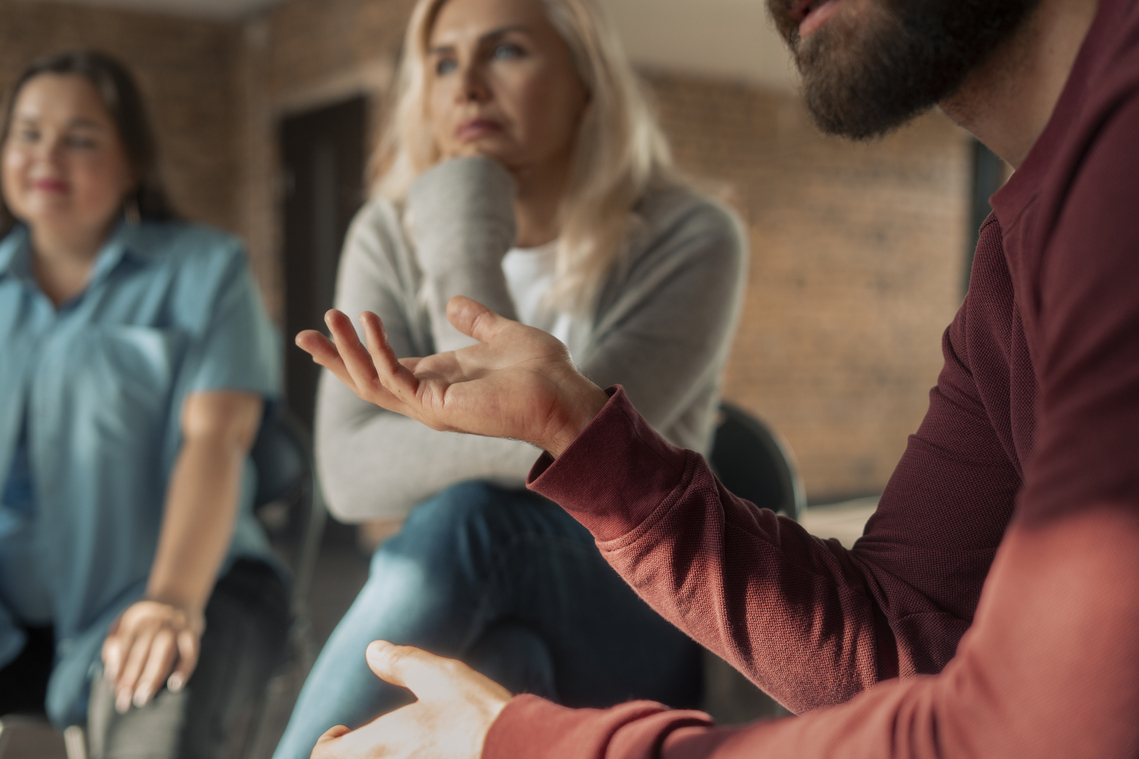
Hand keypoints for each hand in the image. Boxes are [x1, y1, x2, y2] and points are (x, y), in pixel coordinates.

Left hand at [101, 599, 204, 712]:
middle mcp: (156, 619)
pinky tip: (175, 685)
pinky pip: (190, 652)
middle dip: (131, 678)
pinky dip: (184, 668)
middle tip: (125, 702)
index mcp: (135, 616)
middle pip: (141, 651)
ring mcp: (177, 624)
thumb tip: (111, 673)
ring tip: (143, 698)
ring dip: (152, 676)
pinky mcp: (194, 631)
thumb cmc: (148, 617)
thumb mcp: (126, 621)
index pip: (123, 646)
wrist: (178, 593)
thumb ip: (115, 643)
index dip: (118, 669)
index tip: (115, 691)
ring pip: (164, 652)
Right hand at [296, 296, 608, 456]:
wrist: (564, 394)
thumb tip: (453, 304)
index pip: (384, 367)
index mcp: (438, 382)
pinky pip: (394, 378)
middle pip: (365, 380)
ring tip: (330, 316)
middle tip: (302, 334)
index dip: (354, 349)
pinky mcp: (437, 407)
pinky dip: (377, 349)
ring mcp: (430, 406)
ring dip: (346, 351)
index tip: (328, 325)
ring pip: (371, 381)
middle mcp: (427, 398)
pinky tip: (367, 321)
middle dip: (334, 358)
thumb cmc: (541, 372)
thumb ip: (476, 320)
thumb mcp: (501, 335)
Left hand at [311, 641, 511, 758]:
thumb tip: (373, 651)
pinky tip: (429, 758)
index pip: (323, 758)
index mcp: (376, 748)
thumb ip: (401, 663)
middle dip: (352, 756)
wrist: (518, 752)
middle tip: (365, 745)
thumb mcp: (439, 677)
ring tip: (397, 751)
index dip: (327, 746)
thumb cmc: (477, 716)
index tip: (342, 733)